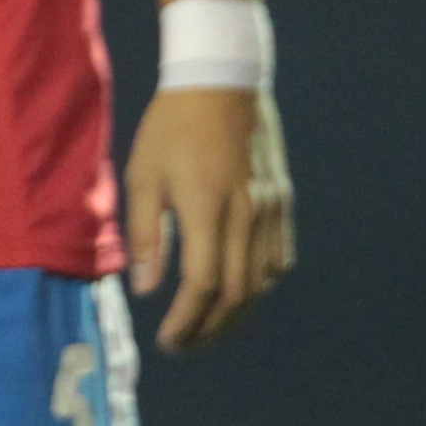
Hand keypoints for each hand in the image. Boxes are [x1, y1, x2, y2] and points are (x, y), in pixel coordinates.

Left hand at [123, 86, 293, 349]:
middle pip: (235, 294)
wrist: (221, 82)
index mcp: (207, 209)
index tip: (167, 341)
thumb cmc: (171, 126)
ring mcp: (271, 209)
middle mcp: (246, 215)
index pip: (202, 286)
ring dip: (235, 314)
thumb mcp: (143, 174)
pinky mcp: (282, 202)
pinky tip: (239, 291)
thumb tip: (146, 290)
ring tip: (207, 326)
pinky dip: (260, 284)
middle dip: (209, 328)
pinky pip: (278, 258)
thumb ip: (147, 235)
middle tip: (183, 343)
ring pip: (261, 282)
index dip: (185, 321)